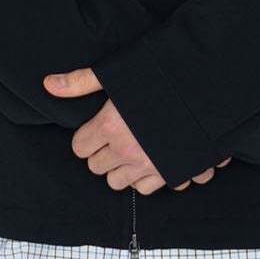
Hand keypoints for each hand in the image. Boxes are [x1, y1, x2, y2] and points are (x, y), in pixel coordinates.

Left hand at [43, 66, 233, 190]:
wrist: (212, 86)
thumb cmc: (164, 74)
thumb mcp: (118, 71)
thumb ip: (82, 81)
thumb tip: (47, 84)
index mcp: (111, 127)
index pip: (80, 148)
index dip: (86, 136)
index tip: (96, 127)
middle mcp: (128, 151)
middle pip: (98, 168)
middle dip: (103, 153)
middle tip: (116, 135)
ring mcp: (151, 166)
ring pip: (122, 183)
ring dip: (124, 169)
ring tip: (135, 147)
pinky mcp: (175, 174)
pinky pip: (153, 187)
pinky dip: (153, 176)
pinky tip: (158, 157)